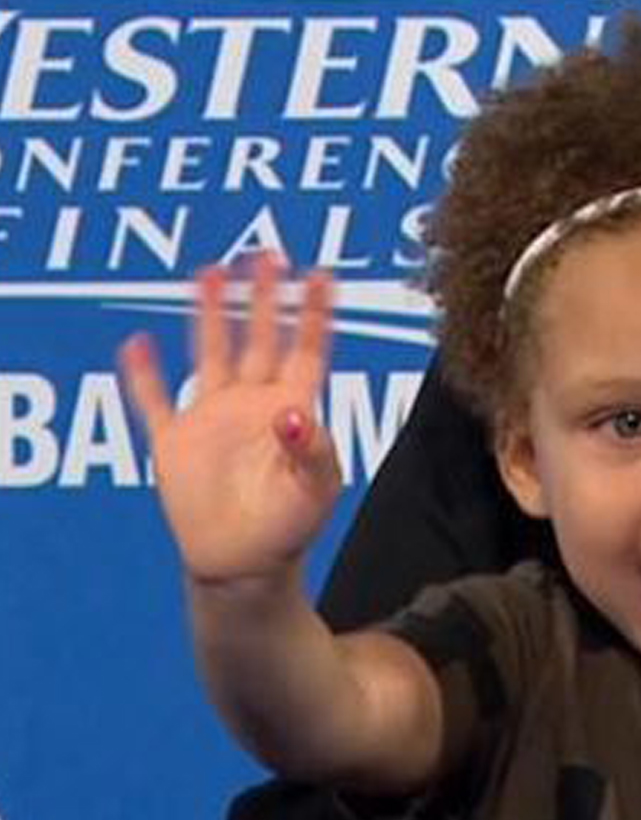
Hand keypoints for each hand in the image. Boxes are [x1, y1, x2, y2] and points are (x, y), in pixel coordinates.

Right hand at [118, 255, 340, 585]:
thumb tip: (291, 414)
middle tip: (267, 254)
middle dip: (264, 296)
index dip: (316, 313)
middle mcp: (254, 403)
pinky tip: (137, 342)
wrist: (246, 565)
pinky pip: (153, 401)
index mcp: (294, 409)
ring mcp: (213, 419)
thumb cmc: (291, 527)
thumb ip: (310, 449)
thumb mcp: (316, 487)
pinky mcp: (174, 442)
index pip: (309, 349)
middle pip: (260, 337)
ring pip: (211, 353)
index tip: (324, 274)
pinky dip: (143, 374)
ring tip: (209, 271)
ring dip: (210, 314)